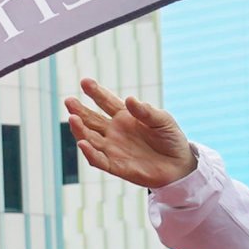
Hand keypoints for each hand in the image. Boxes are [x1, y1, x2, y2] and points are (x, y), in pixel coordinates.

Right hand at [63, 76, 195, 186]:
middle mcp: (115, 132)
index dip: (95, 92)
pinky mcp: (117, 166)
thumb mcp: (163, 120)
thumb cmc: (170, 138)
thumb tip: (129, 99)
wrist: (179, 165)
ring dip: (81, 130)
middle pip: (92, 119)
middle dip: (79, 110)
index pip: (106, 102)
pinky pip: (99, 160)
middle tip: (68, 101)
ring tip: (73, 119)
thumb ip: (146, 112)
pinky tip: (83, 143)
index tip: (85, 82)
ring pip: (91, 138)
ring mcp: (114, 149)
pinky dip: (90, 153)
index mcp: (125, 116)